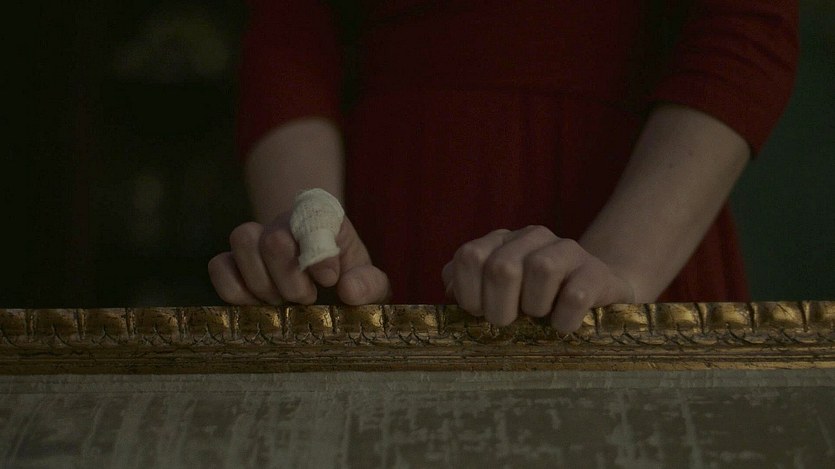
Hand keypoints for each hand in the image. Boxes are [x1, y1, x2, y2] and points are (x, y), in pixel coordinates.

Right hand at [208, 212, 390, 305]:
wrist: (326, 287)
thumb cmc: (351, 282)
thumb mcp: (372, 285)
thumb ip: (370, 285)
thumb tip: (349, 290)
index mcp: (325, 219)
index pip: (314, 215)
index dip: (318, 252)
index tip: (329, 281)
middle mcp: (288, 222)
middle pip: (274, 236)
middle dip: (290, 278)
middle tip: (307, 298)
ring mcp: (257, 240)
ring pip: (242, 239)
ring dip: (262, 282)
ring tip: (282, 302)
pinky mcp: (232, 263)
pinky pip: (219, 265)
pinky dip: (235, 290)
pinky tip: (258, 305)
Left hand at [442, 226, 634, 332]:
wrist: (596, 292)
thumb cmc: (535, 298)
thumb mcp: (495, 291)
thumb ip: (464, 286)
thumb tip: (450, 290)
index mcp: (501, 240)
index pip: (469, 256)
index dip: (469, 292)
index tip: (479, 312)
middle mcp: (532, 236)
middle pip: (502, 267)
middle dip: (499, 308)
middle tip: (510, 322)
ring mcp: (567, 250)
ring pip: (540, 270)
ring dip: (534, 307)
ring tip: (539, 317)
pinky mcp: (596, 272)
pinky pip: (575, 295)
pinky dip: (563, 319)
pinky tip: (562, 325)